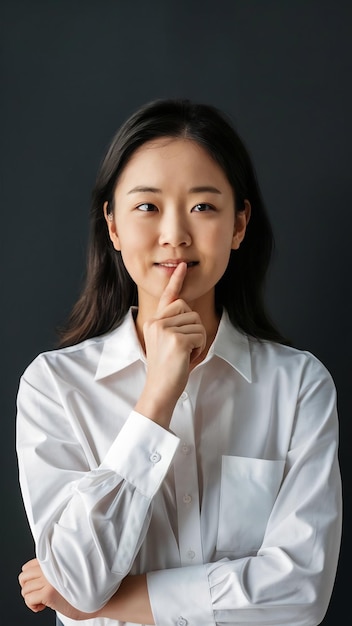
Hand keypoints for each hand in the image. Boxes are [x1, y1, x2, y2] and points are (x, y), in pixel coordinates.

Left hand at [18, 558, 96, 619]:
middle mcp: (50, 567)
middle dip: (28, 587)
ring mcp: (48, 579)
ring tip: (43, 600)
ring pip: (25, 589)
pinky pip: (29, 599)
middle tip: (39, 592)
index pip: (29, 566)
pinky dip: (33, 605)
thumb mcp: (69, 570)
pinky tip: (43, 606)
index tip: (40, 584)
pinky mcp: (48, 593)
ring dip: (31, 597)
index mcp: (54, 559)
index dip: (32, 577)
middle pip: (23, 576)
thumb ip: (54, 567)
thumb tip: (38, 575)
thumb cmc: (86, 586)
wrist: (99, 597)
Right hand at [135, 262, 205, 426]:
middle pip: (188, 309)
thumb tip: (188, 310)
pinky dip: (199, 347)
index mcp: (153, 322)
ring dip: (198, 339)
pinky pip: (200, 334)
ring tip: (185, 354)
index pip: (167, 298)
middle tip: (184, 346)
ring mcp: (165, 330)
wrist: (160, 390)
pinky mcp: (177, 340)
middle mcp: (156, 322)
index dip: (176, 281)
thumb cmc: (167, 369)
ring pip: (197, 322)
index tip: (182, 266)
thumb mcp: (167, 342)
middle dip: (193, 327)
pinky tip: (188, 357)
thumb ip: (174, 325)